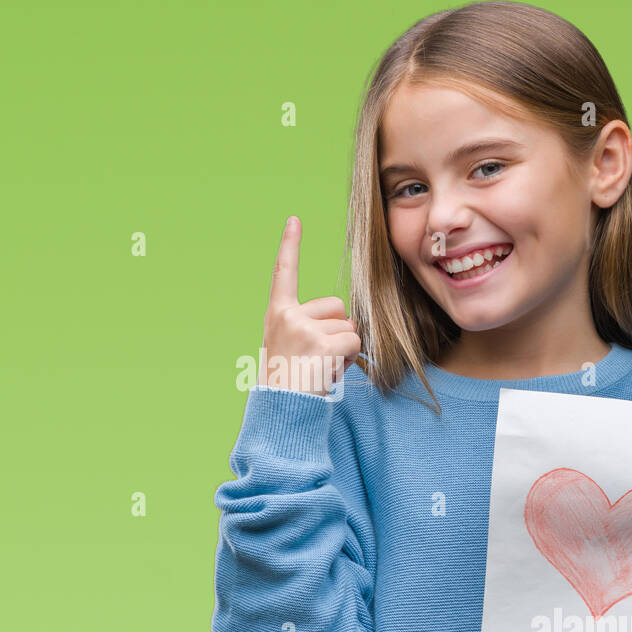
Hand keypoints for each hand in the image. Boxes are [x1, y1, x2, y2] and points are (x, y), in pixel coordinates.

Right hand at [262, 216, 360, 396]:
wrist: (281, 411)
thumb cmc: (288, 384)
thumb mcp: (287, 347)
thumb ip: (307, 327)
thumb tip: (347, 325)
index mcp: (278, 314)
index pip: (283, 273)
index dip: (290, 245)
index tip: (294, 220)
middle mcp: (289, 315)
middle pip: (337, 307)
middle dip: (337, 331)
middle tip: (316, 358)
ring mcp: (305, 328)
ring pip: (349, 328)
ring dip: (343, 350)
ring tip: (320, 369)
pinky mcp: (323, 344)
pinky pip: (354, 343)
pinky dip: (348, 361)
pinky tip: (328, 373)